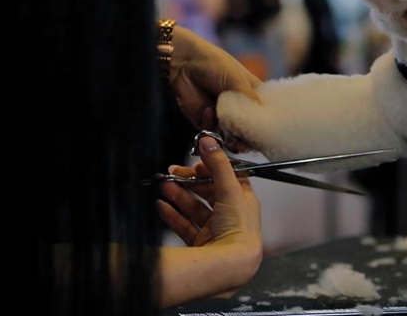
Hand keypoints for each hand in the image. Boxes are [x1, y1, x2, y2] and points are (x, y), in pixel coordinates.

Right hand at [156, 136, 262, 305]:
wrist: (232, 265)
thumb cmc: (240, 232)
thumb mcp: (230, 190)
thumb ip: (218, 164)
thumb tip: (209, 141)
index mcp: (245, 202)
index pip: (228, 179)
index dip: (213, 168)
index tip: (198, 161)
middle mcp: (232, 216)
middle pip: (208, 193)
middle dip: (190, 181)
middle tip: (174, 172)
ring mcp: (216, 231)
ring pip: (194, 208)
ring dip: (179, 195)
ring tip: (164, 185)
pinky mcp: (201, 244)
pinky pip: (184, 226)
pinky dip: (173, 215)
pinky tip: (161, 206)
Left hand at [168, 26, 261, 130]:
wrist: (183, 62)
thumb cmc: (215, 64)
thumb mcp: (238, 80)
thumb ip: (252, 100)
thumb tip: (265, 119)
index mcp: (250, 93)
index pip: (263, 111)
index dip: (266, 121)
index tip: (269, 131)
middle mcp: (237, 105)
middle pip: (247, 126)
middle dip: (248, 135)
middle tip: (248, 141)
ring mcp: (221, 114)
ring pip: (230, 134)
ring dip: (231, 136)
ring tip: (233, 137)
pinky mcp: (204, 119)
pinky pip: (211, 131)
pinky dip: (210, 123)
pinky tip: (208, 110)